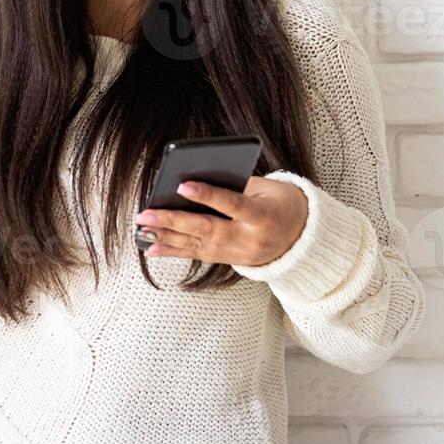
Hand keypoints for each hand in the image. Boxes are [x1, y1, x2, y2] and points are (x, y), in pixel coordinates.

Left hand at [133, 175, 308, 267]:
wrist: (301, 239)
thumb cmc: (280, 203)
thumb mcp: (267, 188)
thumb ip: (235, 185)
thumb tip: (193, 181)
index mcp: (263, 216)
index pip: (232, 204)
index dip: (208, 195)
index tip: (182, 185)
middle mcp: (249, 239)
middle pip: (207, 230)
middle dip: (174, 222)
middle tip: (146, 214)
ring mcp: (239, 254)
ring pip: (198, 246)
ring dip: (166, 238)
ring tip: (142, 230)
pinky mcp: (230, 261)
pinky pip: (198, 256)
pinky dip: (174, 251)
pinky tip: (153, 247)